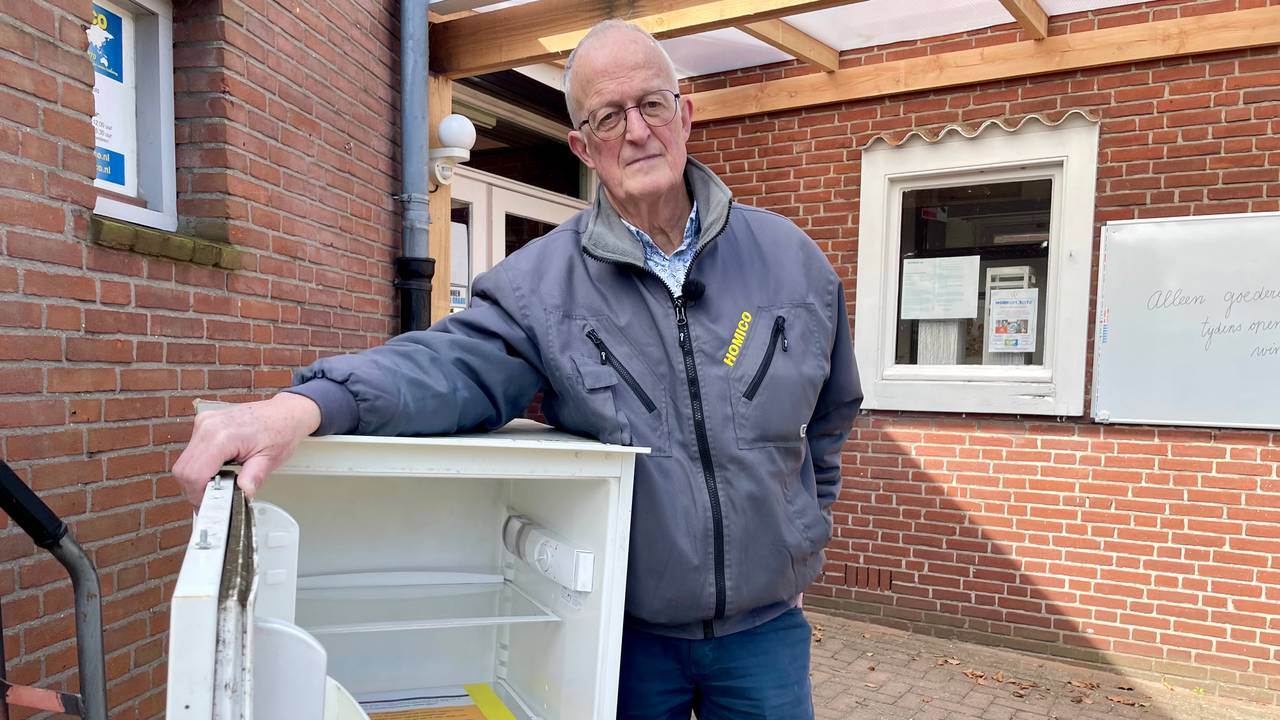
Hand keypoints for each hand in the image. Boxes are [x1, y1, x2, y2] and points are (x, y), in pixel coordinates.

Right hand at [172, 393, 321, 506]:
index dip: (198, 495)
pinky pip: (192, 451)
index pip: (194, 474)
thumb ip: (252, 479)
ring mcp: (204, 423)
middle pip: (183, 470)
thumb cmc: (281, 431)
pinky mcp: (205, 423)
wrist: (285, 412)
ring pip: (185, 462)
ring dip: (197, 478)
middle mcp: (208, 426)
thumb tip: (242, 495)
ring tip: (219, 484)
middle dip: (195, 490)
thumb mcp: (270, 460)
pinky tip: (218, 469)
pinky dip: (200, 466)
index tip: (210, 506)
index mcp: (222, 436)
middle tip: (214, 500)